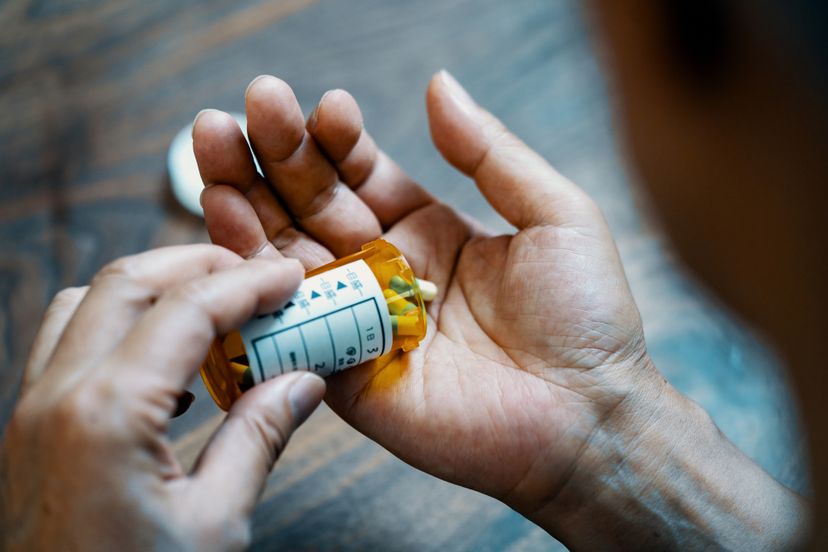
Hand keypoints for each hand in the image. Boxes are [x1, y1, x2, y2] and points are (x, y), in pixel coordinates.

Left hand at [1, 246, 324, 550]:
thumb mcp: (215, 524)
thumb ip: (260, 437)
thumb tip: (305, 382)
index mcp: (108, 414)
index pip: (187, 309)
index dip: (248, 283)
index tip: (290, 276)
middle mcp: (57, 396)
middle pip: (126, 282)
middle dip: (196, 265)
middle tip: (255, 277)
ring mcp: (32, 410)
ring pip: (85, 302)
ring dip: (152, 289)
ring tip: (213, 306)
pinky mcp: (29, 430)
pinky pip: (67, 344)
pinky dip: (120, 325)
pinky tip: (167, 364)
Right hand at [192, 72, 659, 516]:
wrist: (588, 417)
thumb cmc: (586, 318)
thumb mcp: (552, 214)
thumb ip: (489, 152)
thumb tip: (440, 85)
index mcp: (427, 232)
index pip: (360, 175)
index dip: (335, 140)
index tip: (322, 106)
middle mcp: (384, 272)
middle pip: (311, 206)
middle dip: (272, 157)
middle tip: (236, 111)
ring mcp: (359, 321)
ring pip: (286, 255)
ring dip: (245, 202)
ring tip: (212, 148)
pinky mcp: (344, 372)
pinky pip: (288, 321)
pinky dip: (252, 276)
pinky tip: (225, 223)